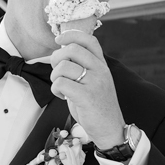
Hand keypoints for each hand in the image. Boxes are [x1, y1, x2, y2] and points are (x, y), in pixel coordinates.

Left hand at [50, 31, 124, 148]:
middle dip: (56, 58)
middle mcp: (100, 70)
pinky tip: (63, 96)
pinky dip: (56, 90)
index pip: (89, 40)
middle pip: (72, 49)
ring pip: (63, 67)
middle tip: (58, 72)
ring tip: (61, 87)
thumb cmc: (96, 104)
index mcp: (101, 64)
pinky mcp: (86, 96)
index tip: (58, 40)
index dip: (71, 35)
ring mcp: (95, 82)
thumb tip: (61, 52)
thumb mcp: (93, 80)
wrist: (109, 128)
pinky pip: (60, 83)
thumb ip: (82, 66)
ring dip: (55, 77)